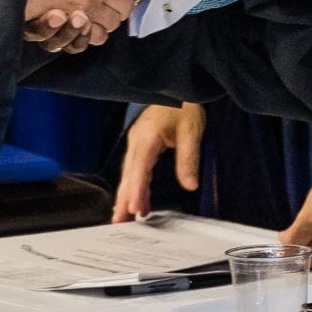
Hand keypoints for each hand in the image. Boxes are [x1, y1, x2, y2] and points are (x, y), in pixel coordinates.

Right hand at [112, 102, 205, 220]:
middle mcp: (137, 141)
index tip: (135, 208)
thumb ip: (188, 159)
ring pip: (129, 174)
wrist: (177, 90)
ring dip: (127, 196)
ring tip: (125, 218)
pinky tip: (137, 201)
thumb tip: (190, 184)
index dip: (136, 189)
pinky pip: (135, 170)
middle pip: (128, 174)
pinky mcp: (141, 146)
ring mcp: (137, 144)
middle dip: (124, 199)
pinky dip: (135, 187)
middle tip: (120, 221)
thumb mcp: (191, 131)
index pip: (139, 168)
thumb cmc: (183, 106)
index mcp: (147, 136)